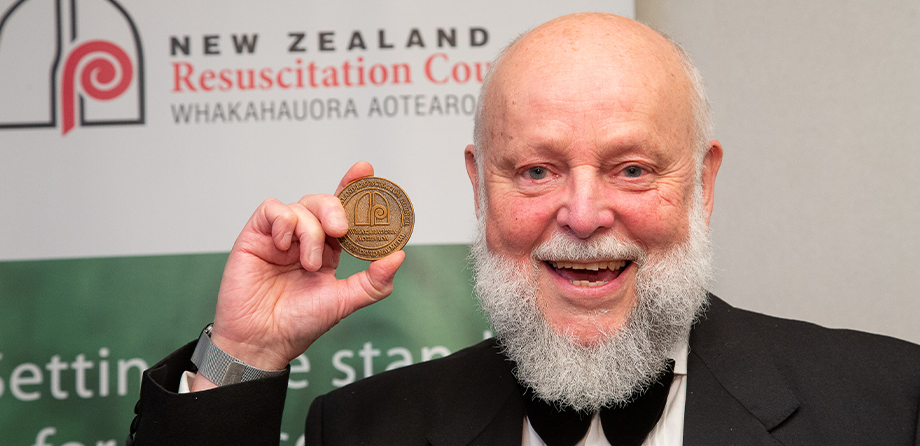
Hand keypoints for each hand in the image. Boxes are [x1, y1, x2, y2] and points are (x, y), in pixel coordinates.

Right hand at [193, 162, 403, 389]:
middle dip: (337, 207)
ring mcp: (280, 236)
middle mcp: (305, 238)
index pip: (344, 211)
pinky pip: (272, 210)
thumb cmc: (299, 324)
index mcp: (329, 249)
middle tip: (341, 229)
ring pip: (301, 206)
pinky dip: (284, 222)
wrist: (262, 341)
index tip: (366, 172)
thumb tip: (398, 256)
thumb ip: (374, 281)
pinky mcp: (256, 236)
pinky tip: (284, 245)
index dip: (354, 188)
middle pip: (325, 202)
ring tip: (307, 264)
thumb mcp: (345, 301)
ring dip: (310, 231)